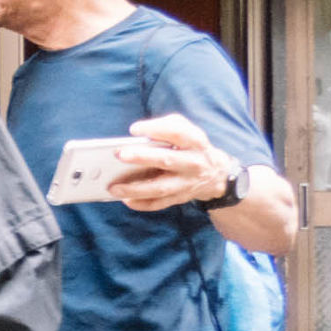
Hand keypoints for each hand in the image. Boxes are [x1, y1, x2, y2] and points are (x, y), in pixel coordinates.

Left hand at [111, 114, 233, 212]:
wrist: (216, 175)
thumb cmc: (190, 147)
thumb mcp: (187, 131)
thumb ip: (165, 126)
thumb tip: (138, 133)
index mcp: (195, 142)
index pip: (178, 132)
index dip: (157, 129)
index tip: (134, 130)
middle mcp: (193, 163)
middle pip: (167, 160)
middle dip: (142, 157)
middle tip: (119, 154)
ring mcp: (187, 183)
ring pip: (161, 187)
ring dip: (136, 188)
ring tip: (113, 187)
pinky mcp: (180, 198)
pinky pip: (160, 203)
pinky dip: (142, 204)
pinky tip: (126, 200)